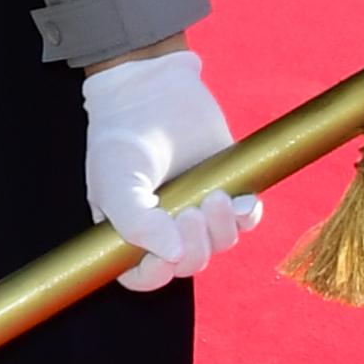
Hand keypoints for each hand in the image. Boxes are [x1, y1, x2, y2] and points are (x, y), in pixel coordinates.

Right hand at [78, 48, 258, 289]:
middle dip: (195, 246)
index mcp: (129, 233)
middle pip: (188, 264)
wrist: (149, 87)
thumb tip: (174, 255)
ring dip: (221, 229)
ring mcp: (198, 209)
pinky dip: (247, 216)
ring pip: (220, 244)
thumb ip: (137, 223)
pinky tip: (241, 199)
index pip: (144, 276)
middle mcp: (165, 228)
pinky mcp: (226, 188)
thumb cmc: (120, 136)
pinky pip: (246, 220)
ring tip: (215, 196)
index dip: (158, 272)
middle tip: (191, 212)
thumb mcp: (115, 181)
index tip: (166, 250)